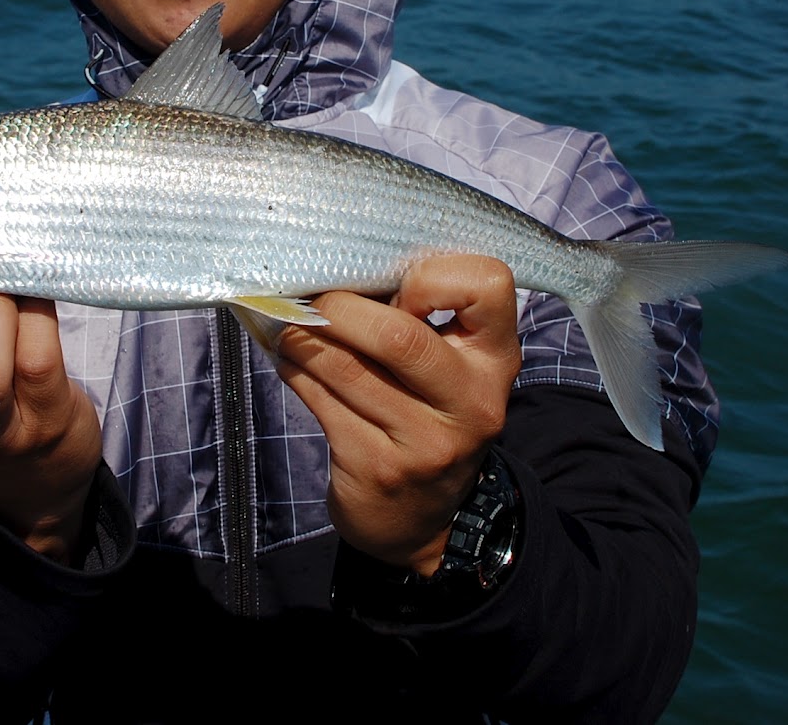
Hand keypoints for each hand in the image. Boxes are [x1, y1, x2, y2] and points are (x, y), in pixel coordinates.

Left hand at [274, 255, 521, 575]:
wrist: (421, 519)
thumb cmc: (427, 415)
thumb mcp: (451, 369)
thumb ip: (420, 318)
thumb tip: (338, 267)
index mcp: (496, 359)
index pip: (488, 284)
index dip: (433, 276)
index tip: (399, 290)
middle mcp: (470, 402)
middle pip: (399, 336)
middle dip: (341, 309)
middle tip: (316, 301)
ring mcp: (424, 442)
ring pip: (345, 367)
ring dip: (304, 337)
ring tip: (291, 326)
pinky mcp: (377, 467)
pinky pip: (320, 400)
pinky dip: (294, 370)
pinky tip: (290, 361)